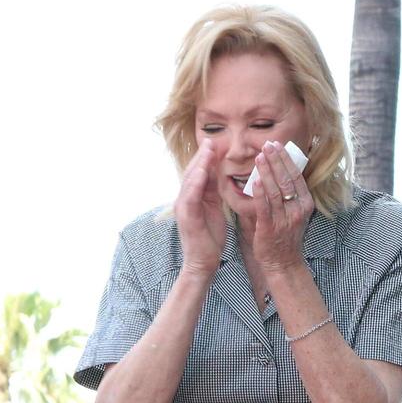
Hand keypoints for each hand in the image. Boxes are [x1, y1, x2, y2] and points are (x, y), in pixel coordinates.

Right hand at [173, 139, 226, 277]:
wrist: (202, 262)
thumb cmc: (209, 239)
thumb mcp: (214, 210)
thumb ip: (213, 192)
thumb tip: (218, 175)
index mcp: (193, 198)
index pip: (199, 173)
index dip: (206, 158)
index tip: (216, 143)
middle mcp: (185, 200)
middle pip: (192, 172)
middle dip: (202, 155)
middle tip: (211, 139)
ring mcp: (183, 208)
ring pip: (190, 181)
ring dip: (198, 164)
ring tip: (207, 149)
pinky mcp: (186, 217)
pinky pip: (190, 196)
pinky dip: (195, 183)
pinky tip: (202, 172)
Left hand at [237, 140, 313, 270]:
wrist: (283, 263)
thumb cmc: (285, 236)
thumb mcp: (294, 212)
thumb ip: (289, 194)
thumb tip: (281, 170)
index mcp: (305, 203)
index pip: (296, 176)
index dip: (286, 159)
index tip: (277, 145)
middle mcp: (297, 209)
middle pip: (287, 180)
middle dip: (277, 160)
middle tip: (268, 144)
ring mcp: (284, 219)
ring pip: (276, 191)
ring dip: (267, 172)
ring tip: (260, 156)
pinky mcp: (270, 228)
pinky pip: (265, 208)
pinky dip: (260, 194)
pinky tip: (254, 181)